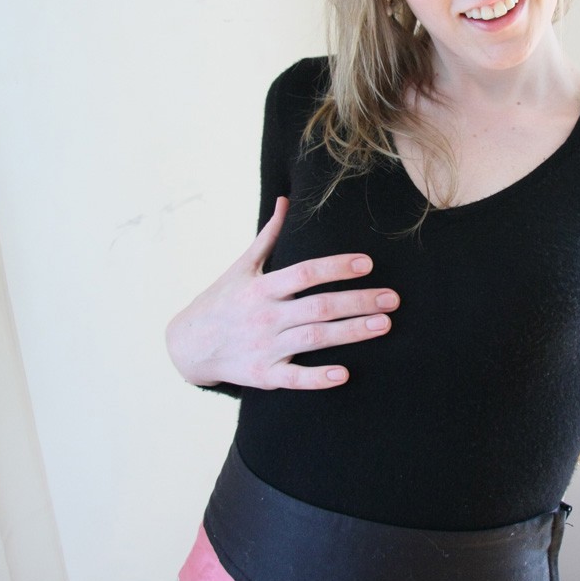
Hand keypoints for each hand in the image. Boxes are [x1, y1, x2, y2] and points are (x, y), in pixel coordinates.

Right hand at [165, 197, 398, 390]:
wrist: (188, 346)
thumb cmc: (221, 301)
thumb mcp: (241, 267)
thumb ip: (268, 236)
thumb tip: (285, 202)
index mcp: (261, 287)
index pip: (304, 273)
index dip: (336, 267)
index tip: (367, 264)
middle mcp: (265, 316)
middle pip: (318, 307)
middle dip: (358, 301)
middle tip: (392, 299)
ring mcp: (265, 347)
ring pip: (314, 339)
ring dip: (351, 332)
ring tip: (384, 325)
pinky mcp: (264, 375)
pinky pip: (294, 378)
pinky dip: (317, 378)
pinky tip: (344, 374)